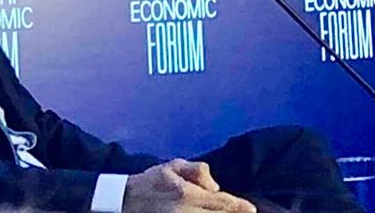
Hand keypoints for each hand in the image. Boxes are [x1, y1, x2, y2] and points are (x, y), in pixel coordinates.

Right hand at [123, 159, 255, 212]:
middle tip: (246, 212)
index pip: (220, 202)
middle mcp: (183, 212)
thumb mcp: (174, 166)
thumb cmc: (151, 180)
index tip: (252, 209)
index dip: (238, 207)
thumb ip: (198, 171)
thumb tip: (215, 186)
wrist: (122, 200)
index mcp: (186, 194)